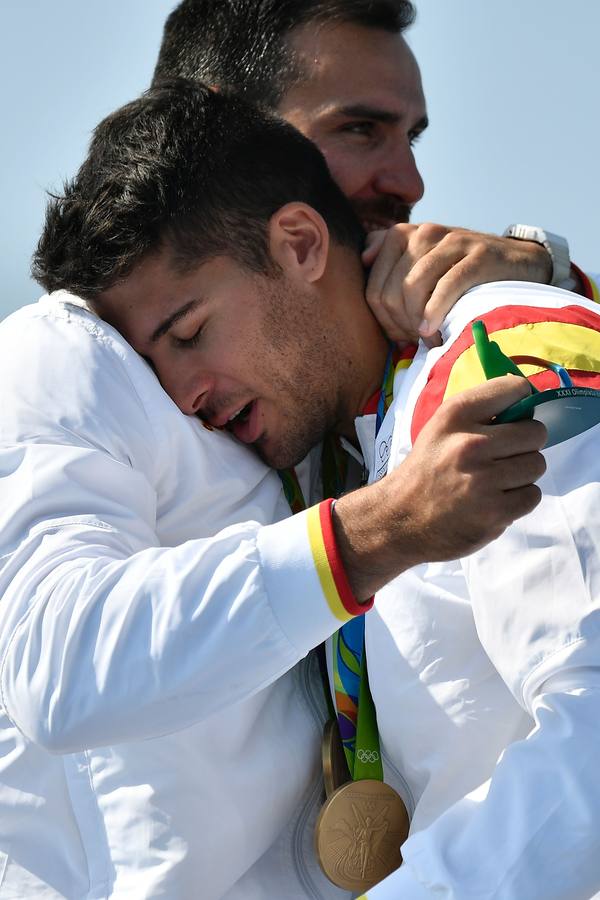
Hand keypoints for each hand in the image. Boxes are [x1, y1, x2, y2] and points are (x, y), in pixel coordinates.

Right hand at [333, 375, 545, 599]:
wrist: (400, 519)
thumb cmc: (426, 469)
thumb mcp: (441, 428)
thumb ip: (480, 412)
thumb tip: (528, 400)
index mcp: (455, 415)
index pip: (515, 389)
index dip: (522, 401)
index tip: (514, 415)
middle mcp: (471, 444)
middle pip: (535, 433)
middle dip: (525, 444)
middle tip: (505, 455)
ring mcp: (484, 481)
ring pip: (536, 465)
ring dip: (522, 474)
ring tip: (496, 481)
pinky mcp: (495, 513)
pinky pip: (532, 495)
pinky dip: (518, 500)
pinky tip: (495, 500)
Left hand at [362, 223, 551, 344]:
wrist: (518, 262)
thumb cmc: (463, 271)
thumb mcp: (424, 262)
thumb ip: (391, 257)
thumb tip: (363, 258)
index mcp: (405, 235)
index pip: (373, 284)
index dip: (381, 318)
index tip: (398, 337)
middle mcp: (425, 233)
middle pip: (391, 289)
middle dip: (398, 323)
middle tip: (414, 341)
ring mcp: (453, 241)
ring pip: (414, 286)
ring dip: (416, 321)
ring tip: (428, 340)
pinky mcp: (479, 255)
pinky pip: (446, 286)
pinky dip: (436, 312)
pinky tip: (434, 331)